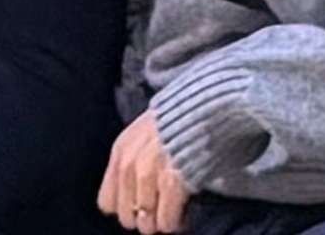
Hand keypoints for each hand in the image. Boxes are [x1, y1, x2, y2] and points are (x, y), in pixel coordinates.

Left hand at [97, 111, 190, 233]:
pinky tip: (184, 215)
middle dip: (144, 217)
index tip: (144, 204)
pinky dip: (175, 222)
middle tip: (162, 211)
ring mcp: (151, 173)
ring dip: (160, 222)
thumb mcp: (151, 129)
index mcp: (122, 150)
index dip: (128, 206)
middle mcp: (131, 164)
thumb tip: (137, 188)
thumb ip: (138, 156)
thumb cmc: (189, 115)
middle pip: (126, 215)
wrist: (216, 101)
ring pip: (146, 222)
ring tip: (174, 214)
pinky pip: (167, 220)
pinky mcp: (174, 181)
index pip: (108, 202)